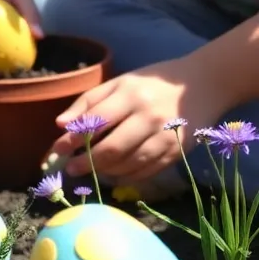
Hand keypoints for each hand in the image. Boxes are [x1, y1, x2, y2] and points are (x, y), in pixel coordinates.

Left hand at [48, 56, 216, 182]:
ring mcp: (165, 137)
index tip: (57, 149)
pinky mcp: (176, 153)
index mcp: (131, 95)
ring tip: (90, 170)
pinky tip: (113, 173)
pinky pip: (145, 172)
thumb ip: (89, 102)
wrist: (202, 86)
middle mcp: (149, 117)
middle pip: (112, 148)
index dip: (73, 138)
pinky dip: (125, 176)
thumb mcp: (119, 83)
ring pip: (128, 164)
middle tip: (71, 169)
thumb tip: (60, 125)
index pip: (96, 121)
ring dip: (104, 171)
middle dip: (87, 161)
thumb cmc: (152, 84)